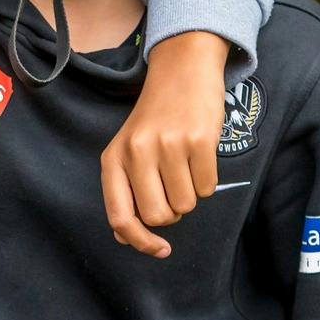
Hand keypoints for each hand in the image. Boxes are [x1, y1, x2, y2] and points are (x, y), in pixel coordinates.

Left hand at [100, 31, 228, 257]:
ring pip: (185, 205)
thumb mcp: (128, 149)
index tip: (160, 249)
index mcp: (113, 158)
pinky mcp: (199, 140)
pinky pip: (207, 188)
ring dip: (190, 194)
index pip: (119, 216)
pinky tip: (199, 156)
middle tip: (173, 188)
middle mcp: (137, 152)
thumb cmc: (156, 117)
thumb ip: (124, 190)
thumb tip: (123, 235)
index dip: (139, 241)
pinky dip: (207, 181)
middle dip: (171, 213)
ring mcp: (168, 145)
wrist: (182, 70)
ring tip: (185, 164)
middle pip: (158, 216)